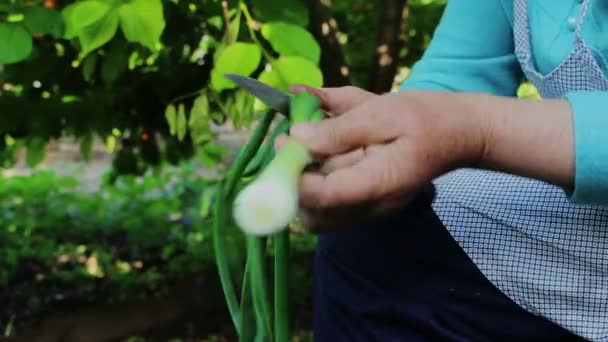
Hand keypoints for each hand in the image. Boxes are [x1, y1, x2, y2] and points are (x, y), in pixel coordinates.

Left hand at [286, 90, 485, 232]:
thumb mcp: (380, 112)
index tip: (282, 142)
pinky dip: (313, 182)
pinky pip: (328, 205)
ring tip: (301, 146)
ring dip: (299, 183)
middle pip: (314, 211)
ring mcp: (368, 210)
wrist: (457, 133)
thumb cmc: (423, 118)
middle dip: (292, 178)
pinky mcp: (365, 204)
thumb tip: (296, 136)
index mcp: (379, 183)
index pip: (324, 196)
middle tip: (288, 141)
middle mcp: (372, 206)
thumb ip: (338, 128)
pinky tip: (316, 151)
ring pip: (317, 214)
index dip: (294, 175)